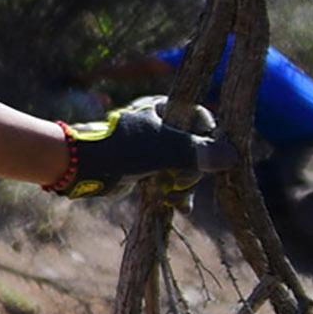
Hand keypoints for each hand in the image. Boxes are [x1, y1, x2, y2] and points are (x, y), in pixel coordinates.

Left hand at [47, 95, 234, 201]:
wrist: (79, 166)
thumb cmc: (122, 149)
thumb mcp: (166, 148)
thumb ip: (199, 152)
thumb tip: (232, 156)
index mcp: (163, 106)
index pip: (202, 118)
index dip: (210, 139)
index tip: (212, 159)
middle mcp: (159, 122)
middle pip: (195, 145)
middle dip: (195, 168)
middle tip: (184, 182)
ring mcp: (151, 145)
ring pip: (183, 164)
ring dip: (185, 184)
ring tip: (178, 199)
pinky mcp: (143, 165)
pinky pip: (169, 176)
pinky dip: (174, 191)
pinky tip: (179, 206)